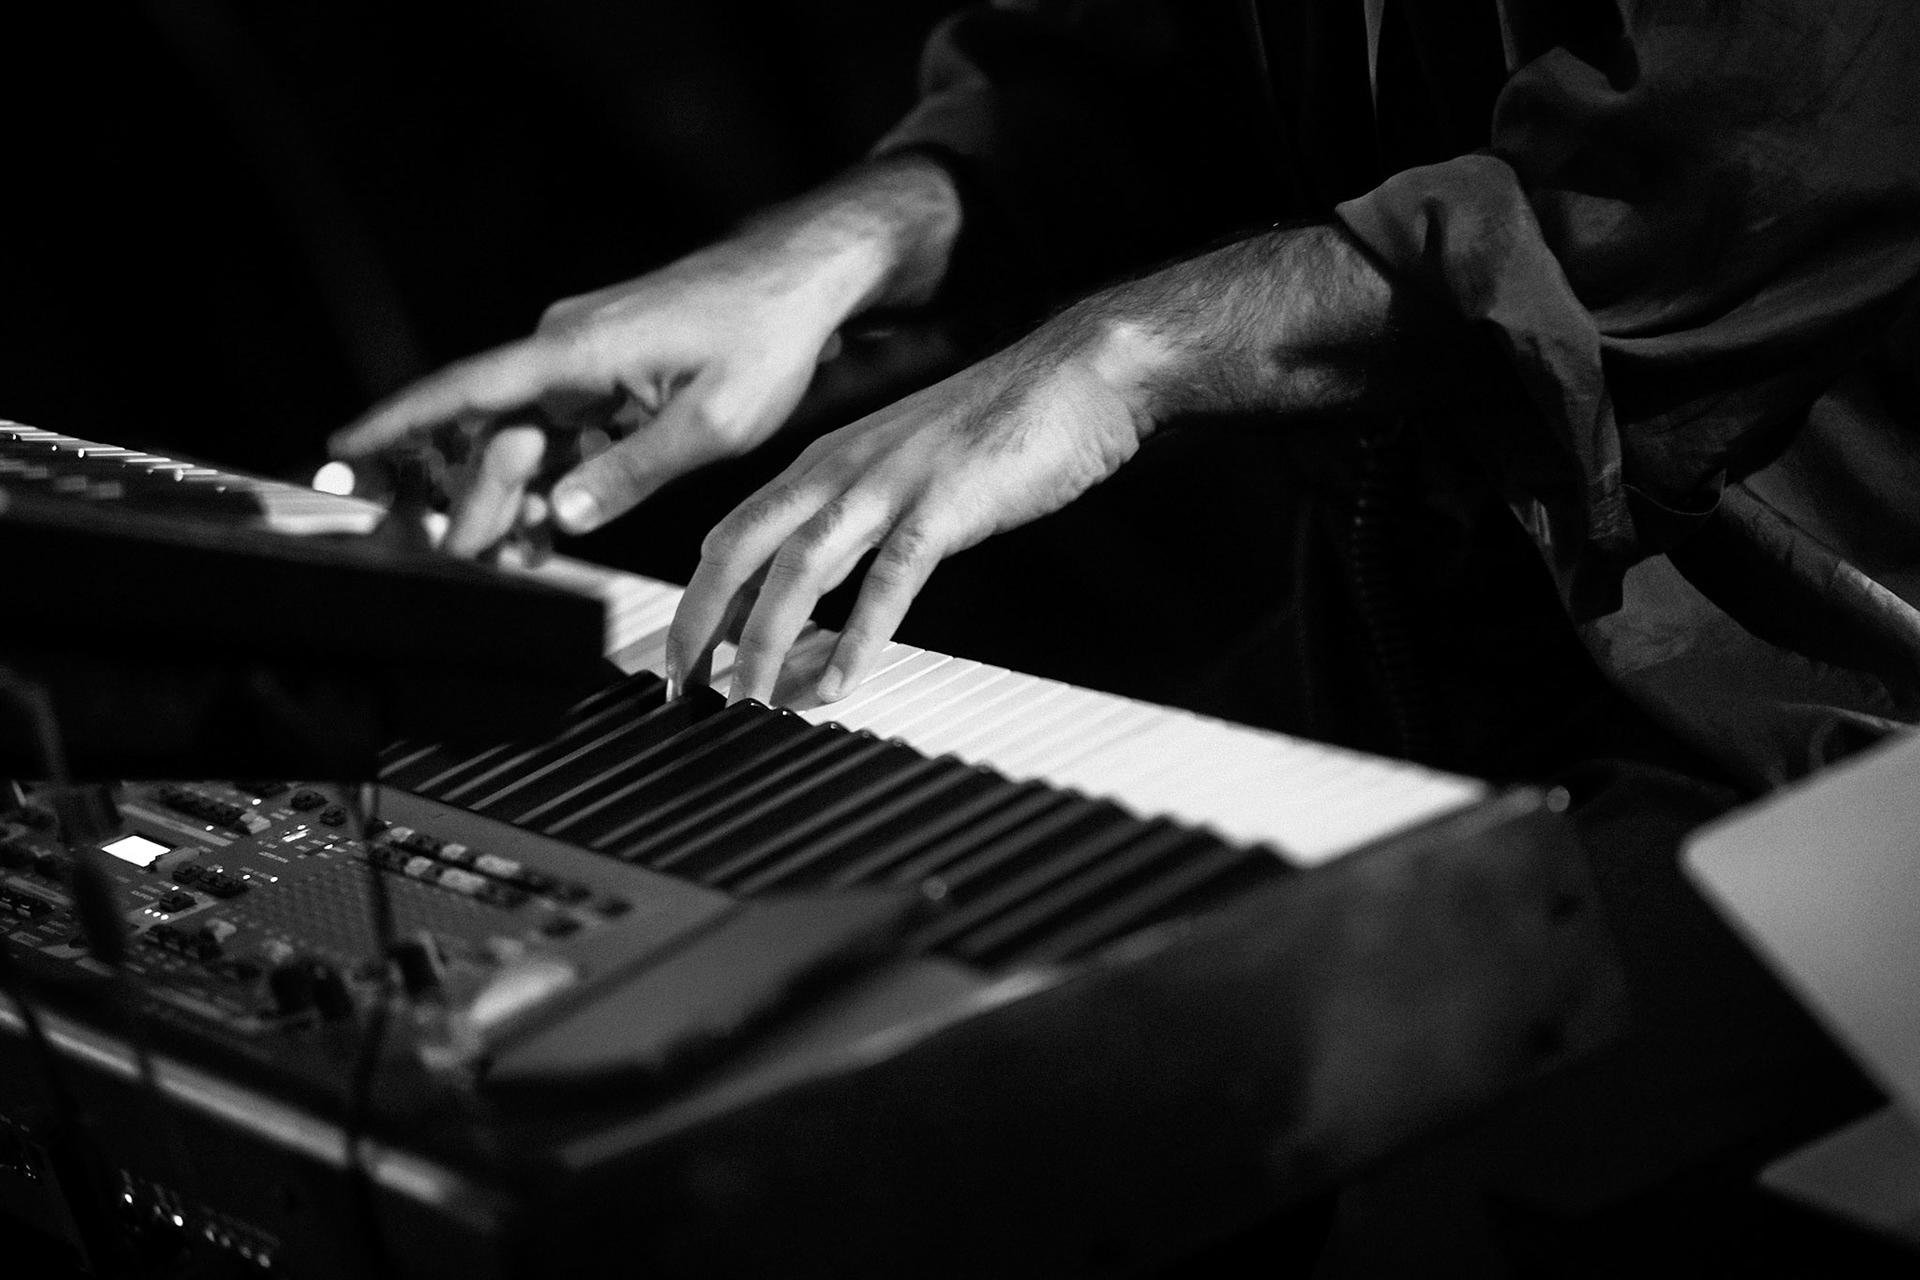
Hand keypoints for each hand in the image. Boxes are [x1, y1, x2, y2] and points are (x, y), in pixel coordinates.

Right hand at [329, 248, 849, 556]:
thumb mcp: (713, 423)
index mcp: (578, 351)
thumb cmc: (767, 335)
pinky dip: (553, 480)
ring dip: (514, 499)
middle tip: (463, 563)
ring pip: (525, 439)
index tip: (341, 449)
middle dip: (471, 501)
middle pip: (494, 434)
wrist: (806, 278)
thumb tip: (559, 514)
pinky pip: (562, 433)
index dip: (398, 424)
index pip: (467, 391)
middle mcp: (566, 347)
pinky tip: (547, 532)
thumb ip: (632, 472)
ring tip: (508, 562)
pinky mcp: (608, 373)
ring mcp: (585, 359)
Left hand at [667, 317, 1158, 705]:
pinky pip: (889, 579)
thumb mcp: (901, 468)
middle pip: (740, 550)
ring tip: (750, 700)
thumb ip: (854, 523)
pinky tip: (843, 683)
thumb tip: (816, 593)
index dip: (696, 601)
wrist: (1077, 376)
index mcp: (824, 461)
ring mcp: (890, 485)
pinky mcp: (944, 506)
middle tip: (682, 689)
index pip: (732, 535)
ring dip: (766, 641)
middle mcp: (841, 469)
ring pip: (799, 569)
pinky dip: (859, 636)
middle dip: (699, 625)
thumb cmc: (998, 427)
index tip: (684, 659)